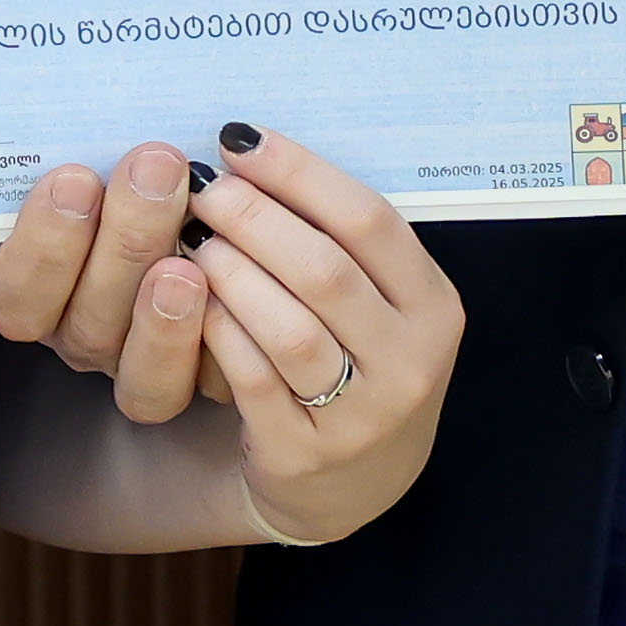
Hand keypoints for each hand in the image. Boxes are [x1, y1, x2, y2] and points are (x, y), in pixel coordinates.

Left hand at [0, 127, 462, 537]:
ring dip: (232, 273)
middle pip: (326, 270)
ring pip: (290, 328)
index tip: (238, 142)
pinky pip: (252, 380)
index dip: (298, 172)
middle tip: (203, 190)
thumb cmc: (353, 362)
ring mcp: (362, 417)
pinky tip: (191, 300)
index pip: (369, 220)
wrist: (349, 484)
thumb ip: (340, 240)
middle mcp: (411, 363)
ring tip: (193, 240)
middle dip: (254, 218)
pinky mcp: (305, 455)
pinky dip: (217, 331)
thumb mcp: (378, 305)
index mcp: (433, 306)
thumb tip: (251, 150)